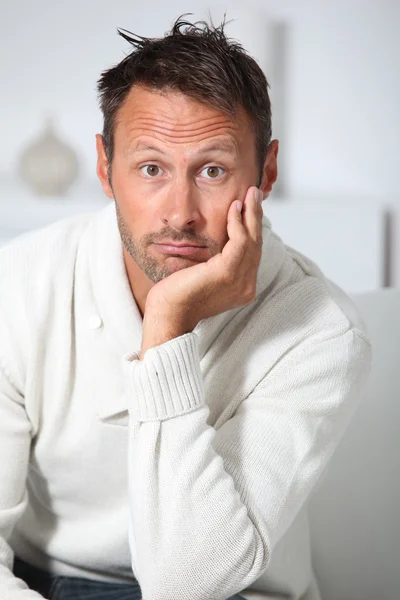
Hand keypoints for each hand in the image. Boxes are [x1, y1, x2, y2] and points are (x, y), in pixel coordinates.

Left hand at [140, 186, 263, 357]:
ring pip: (252, 240)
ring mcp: (240, 281)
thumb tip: (217, 239)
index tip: (248, 207)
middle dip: (256, 216)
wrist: (167, 313)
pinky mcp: (227, 272)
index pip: (252, 253)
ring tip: (248, 194)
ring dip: (250, 213)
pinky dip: (238, 223)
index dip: (252, 228)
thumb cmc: (177, 296)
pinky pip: (240, 241)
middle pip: (256, 244)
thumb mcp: (202, 275)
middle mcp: (246, 286)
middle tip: (254, 193)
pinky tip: (234, 208)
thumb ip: (215, 261)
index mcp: (242, 288)